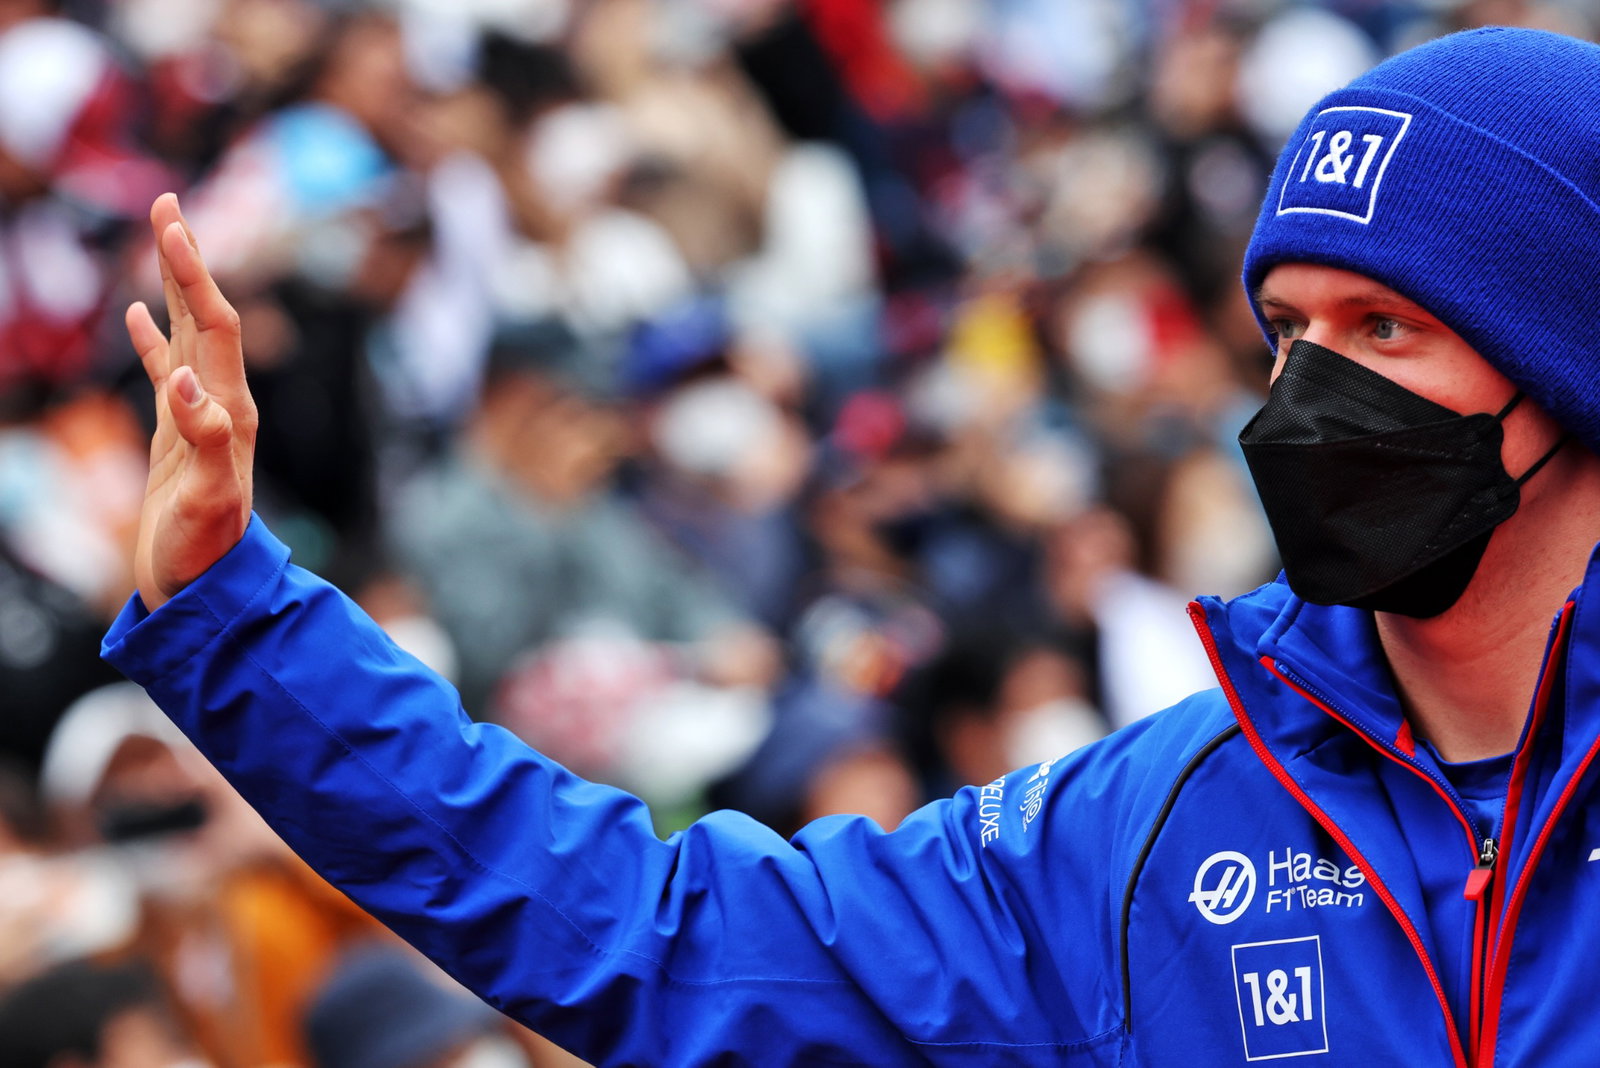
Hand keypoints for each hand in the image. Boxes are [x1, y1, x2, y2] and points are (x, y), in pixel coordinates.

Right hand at [126, 193, 256, 610]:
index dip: (195, 275)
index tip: (173, 224)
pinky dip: (151, 337)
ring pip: (184, 335)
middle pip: (205, 316)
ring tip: (161, 237)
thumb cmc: (206, 552)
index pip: (215, 327)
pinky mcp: (179, 433)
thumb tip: (185, 383)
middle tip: (168, 203)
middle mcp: (222, 404)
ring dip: (172, 286)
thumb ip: (206, 443)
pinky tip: (137, 313)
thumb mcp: (209, 501)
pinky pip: (164, 369)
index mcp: (231, 411)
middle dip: (187, 260)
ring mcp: (200, 415)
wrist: (204, 590)